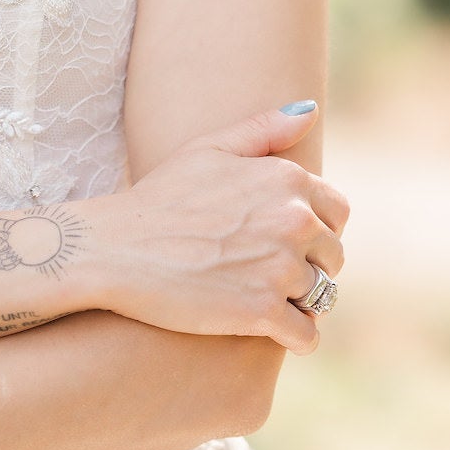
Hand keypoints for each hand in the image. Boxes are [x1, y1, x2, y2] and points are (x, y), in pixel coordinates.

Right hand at [85, 101, 348, 354]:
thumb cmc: (157, 198)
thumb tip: (309, 111)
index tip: (288, 243)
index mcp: (287, 180)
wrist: (113, 250)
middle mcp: (294, 221)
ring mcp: (280, 268)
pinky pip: (306, 335)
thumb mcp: (208, 149)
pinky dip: (295, 338)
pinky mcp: (262, 311)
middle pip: (332, 256)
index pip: (337, 212)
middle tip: (271, 276)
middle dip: (309, 267)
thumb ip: (264, 128)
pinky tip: (273, 333)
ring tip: (267, 302)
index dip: (316, 230)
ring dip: (301, 304)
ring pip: (322, 296)